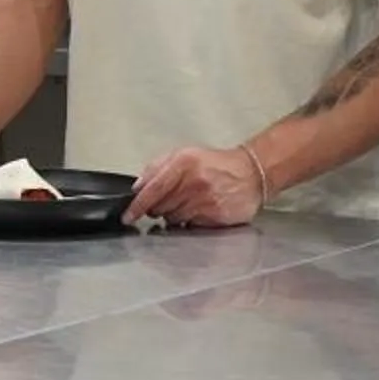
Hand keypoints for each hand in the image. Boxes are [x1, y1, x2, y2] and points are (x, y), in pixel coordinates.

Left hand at [126, 146, 264, 228]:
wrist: (251, 173)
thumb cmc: (215, 164)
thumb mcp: (184, 155)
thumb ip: (157, 167)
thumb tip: (137, 186)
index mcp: (183, 163)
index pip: (152, 189)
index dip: (136, 206)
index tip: (128, 216)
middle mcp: (193, 182)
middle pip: (160, 207)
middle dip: (156, 208)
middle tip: (164, 204)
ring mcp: (205, 201)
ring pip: (173, 218)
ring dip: (172, 215)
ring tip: (185, 204)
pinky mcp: (215, 216)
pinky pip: (190, 225)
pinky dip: (188, 221)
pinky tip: (197, 211)